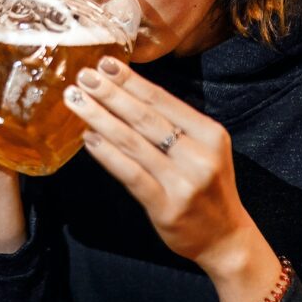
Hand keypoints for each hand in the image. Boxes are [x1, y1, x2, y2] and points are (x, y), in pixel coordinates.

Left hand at [64, 57, 267, 271]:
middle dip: (110, 94)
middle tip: (83, 76)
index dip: (131, 81)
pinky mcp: (167, 206)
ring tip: (76, 101)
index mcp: (210, 134)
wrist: (225, 238)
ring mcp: (183, 182)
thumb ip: (172, 125)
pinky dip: (107, 154)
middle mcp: (199, 155)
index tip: (105, 63)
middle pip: (146, 117)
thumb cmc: (205, 187)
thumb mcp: (203, 150)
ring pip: (133, 142)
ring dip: (100, 118)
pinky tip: (88, 138)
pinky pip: (130, 174)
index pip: (163, 100)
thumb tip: (123, 94)